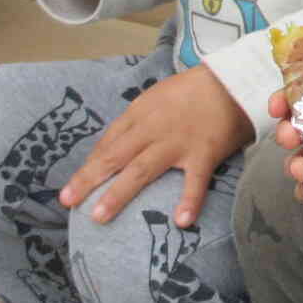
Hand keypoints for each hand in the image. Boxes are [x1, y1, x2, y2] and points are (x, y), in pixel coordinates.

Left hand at [60, 64, 254, 225]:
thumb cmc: (193, 91)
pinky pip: (195, 180)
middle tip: (68, 202)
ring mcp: (178, 142)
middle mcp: (153, 129)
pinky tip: (181, 221)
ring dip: (119, 193)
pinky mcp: (205, 152)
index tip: (72, 188)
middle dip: (89, 179)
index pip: (108, 142)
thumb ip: (135, 122)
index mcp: (140, 113)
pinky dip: (189, 200)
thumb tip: (112, 149)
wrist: (234, 81)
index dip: (89, 166)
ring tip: (99, 216)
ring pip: (143, 169)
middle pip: (116, 156)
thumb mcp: (156, 97)